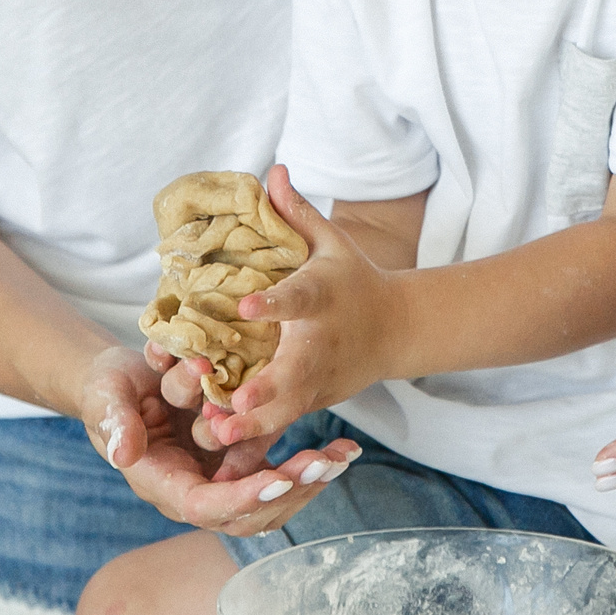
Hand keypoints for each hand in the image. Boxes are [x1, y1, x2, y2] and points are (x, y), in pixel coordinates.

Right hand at [79, 342, 359, 534]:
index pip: (207, 506)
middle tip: (324, 463)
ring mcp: (218, 476)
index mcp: (164, 484)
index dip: (243, 496)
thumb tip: (123, 454)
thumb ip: (114, 425)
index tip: (280, 477)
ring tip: (342, 455)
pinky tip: (340, 448)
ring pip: (270, 495)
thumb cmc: (106, 391)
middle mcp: (196, 488)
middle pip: (247, 510)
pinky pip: (277, 472)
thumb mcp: (105, 400)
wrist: (118, 383)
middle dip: (289, 489)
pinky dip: (307, 463)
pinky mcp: (235, 458)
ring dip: (308, 479)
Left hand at [197, 166, 400, 446]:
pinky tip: (224, 444)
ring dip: (255, 421)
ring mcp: (320, 378)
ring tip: (218, 432)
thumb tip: (272, 170)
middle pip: (294, 369)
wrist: (397, 329)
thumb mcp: (332, 242)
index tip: (245, 304)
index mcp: (322, 297)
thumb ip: (297, 213)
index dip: (273, 302)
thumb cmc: (353, 279)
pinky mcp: (315, 400)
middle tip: (235, 398)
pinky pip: (285, 420)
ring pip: (287, 406)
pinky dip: (260, 433)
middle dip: (267, 387)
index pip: (297, 298)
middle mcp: (321, 342)